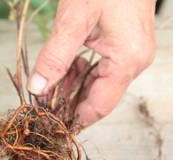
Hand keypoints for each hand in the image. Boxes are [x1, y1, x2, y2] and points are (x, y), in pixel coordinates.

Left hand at [27, 0, 155, 128]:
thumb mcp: (73, 21)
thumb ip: (54, 58)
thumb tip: (37, 89)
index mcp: (127, 61)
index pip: (98, 107)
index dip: (73, 120)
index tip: (49, 127)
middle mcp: (135, 62)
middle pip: (98, 98)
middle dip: (68, 102)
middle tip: (41, 103)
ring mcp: (133, 54)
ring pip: (98, 84)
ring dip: (71, 86)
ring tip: (47, 83)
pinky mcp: (126, 45)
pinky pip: (101, 69)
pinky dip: (80, 71)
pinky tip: (62, 67)